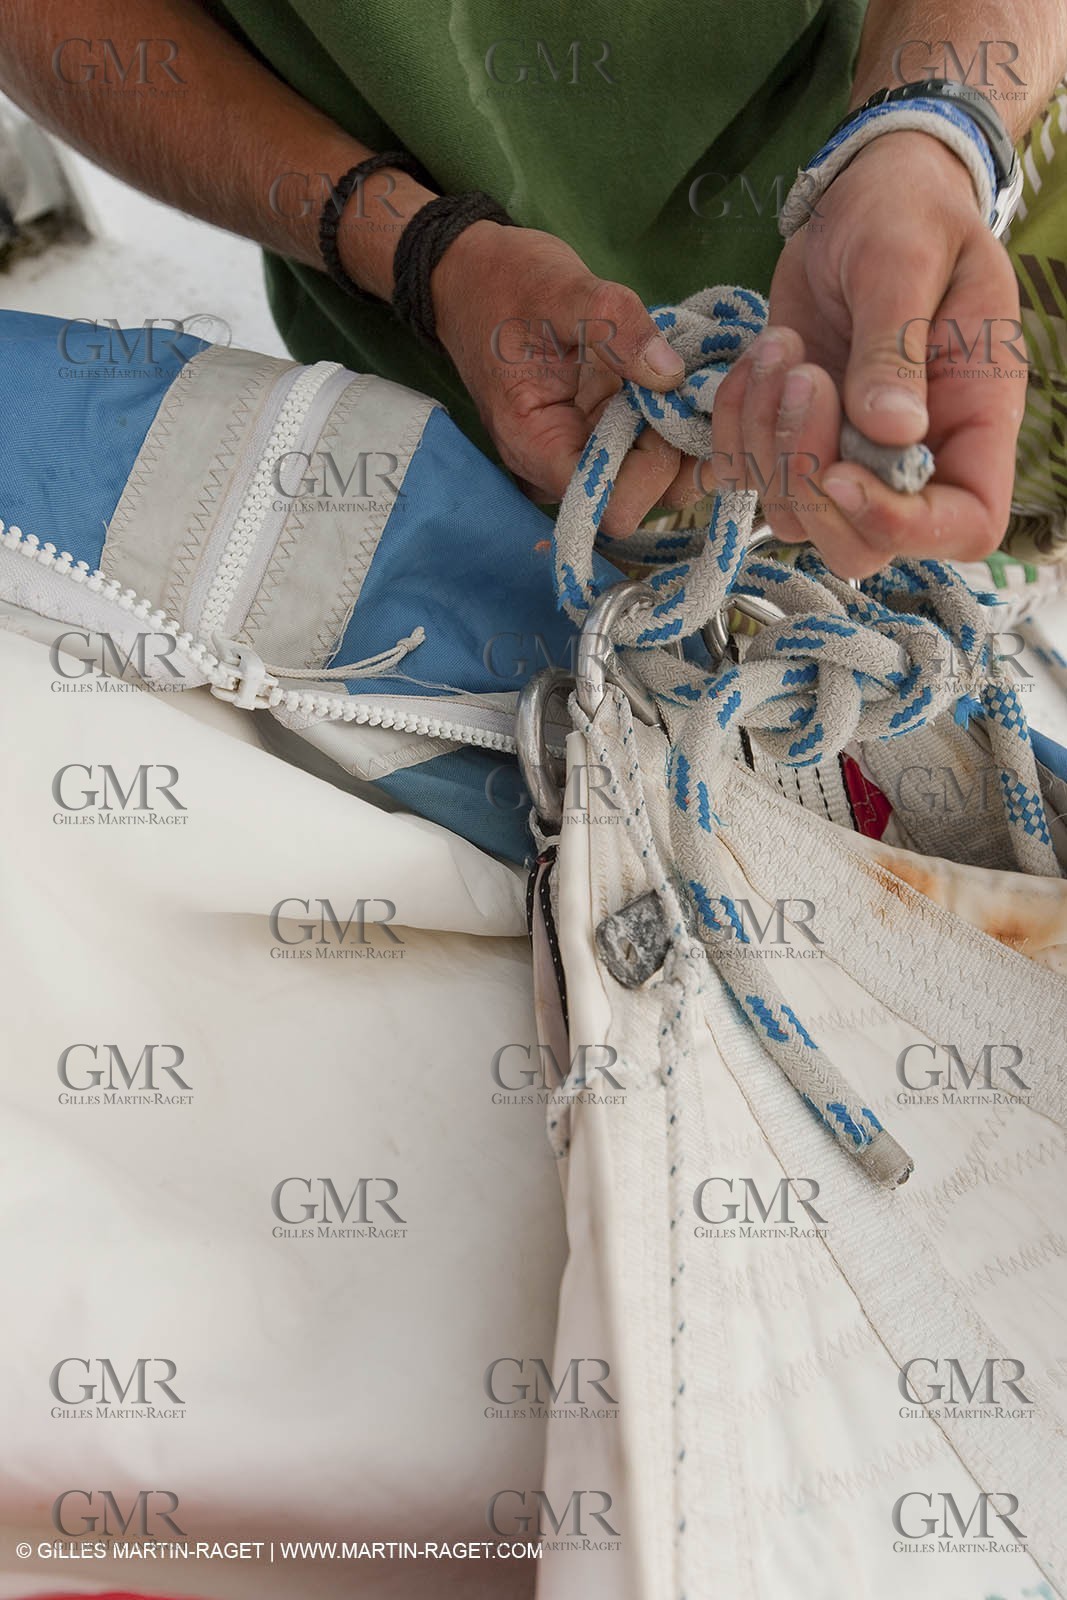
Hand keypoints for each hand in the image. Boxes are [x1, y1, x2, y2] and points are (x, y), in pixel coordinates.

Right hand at [432, 220, 701, 534]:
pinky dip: (675, 424)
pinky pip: (648, 451)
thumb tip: (670, 374)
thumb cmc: (505, 281)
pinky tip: (679, 383)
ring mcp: (582, 450)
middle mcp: (558, 464)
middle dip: (677, 454)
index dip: (651, 469)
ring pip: (653, 482)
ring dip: (683, 440)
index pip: (608, 504)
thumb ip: (615, 326)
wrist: (474, 274)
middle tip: (692, 389)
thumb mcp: (560, 288)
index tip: (665, 406)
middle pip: (640, 501)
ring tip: (688, 383)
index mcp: (536, 445)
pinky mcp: (600, 432)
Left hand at [712, 131, 1025, 576]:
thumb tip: (889, 429)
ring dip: (766, 442)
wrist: (861, 194)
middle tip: (802, 382)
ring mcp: (846, 455)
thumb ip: (896, 344)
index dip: (903, 527)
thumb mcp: (908, 259)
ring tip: (780, 348)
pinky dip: (732, 428)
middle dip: (812, 485)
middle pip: (863, 548)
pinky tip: (752, 360)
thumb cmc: (908, 213)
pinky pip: (747, 475)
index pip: (964, 525)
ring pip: (794, 516)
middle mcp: (912, 457)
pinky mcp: (790, 436)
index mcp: (974, 421)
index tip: (843, 472)